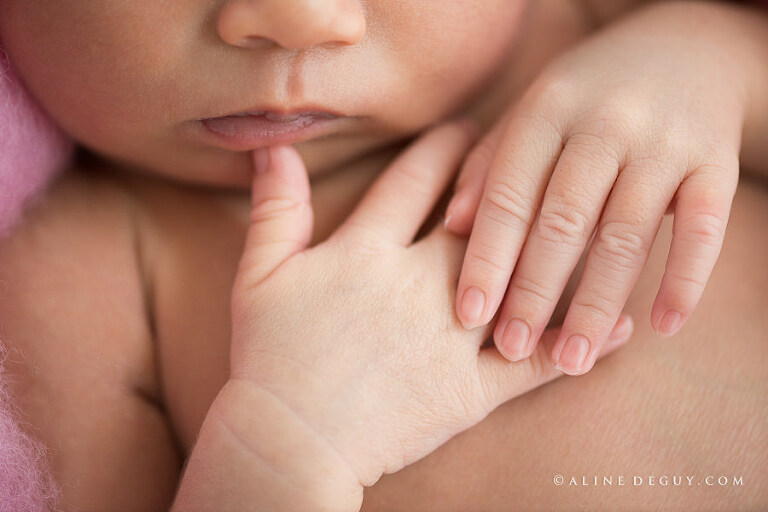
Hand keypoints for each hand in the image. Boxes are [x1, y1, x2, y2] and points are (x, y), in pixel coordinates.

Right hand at [222, 121, 632, 509]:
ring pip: (521, 280)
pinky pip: (535, 361)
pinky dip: (579, 343)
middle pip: (482, 218)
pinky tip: (618, 325)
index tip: (469, 126)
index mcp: (368, 250)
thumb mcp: (259, 275)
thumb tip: (273, 149)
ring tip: (599, 220)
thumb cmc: (270, 357)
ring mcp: (452, 335)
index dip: (446, 147)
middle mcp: (419, 282)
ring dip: (563, 249)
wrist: (292, 438)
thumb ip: (275, 208)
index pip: (417, 181)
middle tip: (544, 154)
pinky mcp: (472, 387)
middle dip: (511, 181)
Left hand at [444, 3, 741, 374]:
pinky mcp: (715, 161)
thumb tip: (450, 224)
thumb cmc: (588, 93)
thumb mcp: (532, 112)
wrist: (686, 46)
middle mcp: (603, 125)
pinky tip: (661, 327)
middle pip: (563, 221)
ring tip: (572, 359)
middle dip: (534, 292)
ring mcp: (663, 143)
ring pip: (626, 235)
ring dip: (596, 304)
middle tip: (510, 347)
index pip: (509, 196)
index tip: (468, 314)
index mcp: (546, 111)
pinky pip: (703, 228)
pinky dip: (684, 280)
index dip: (486, 259)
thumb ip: (489, 165)